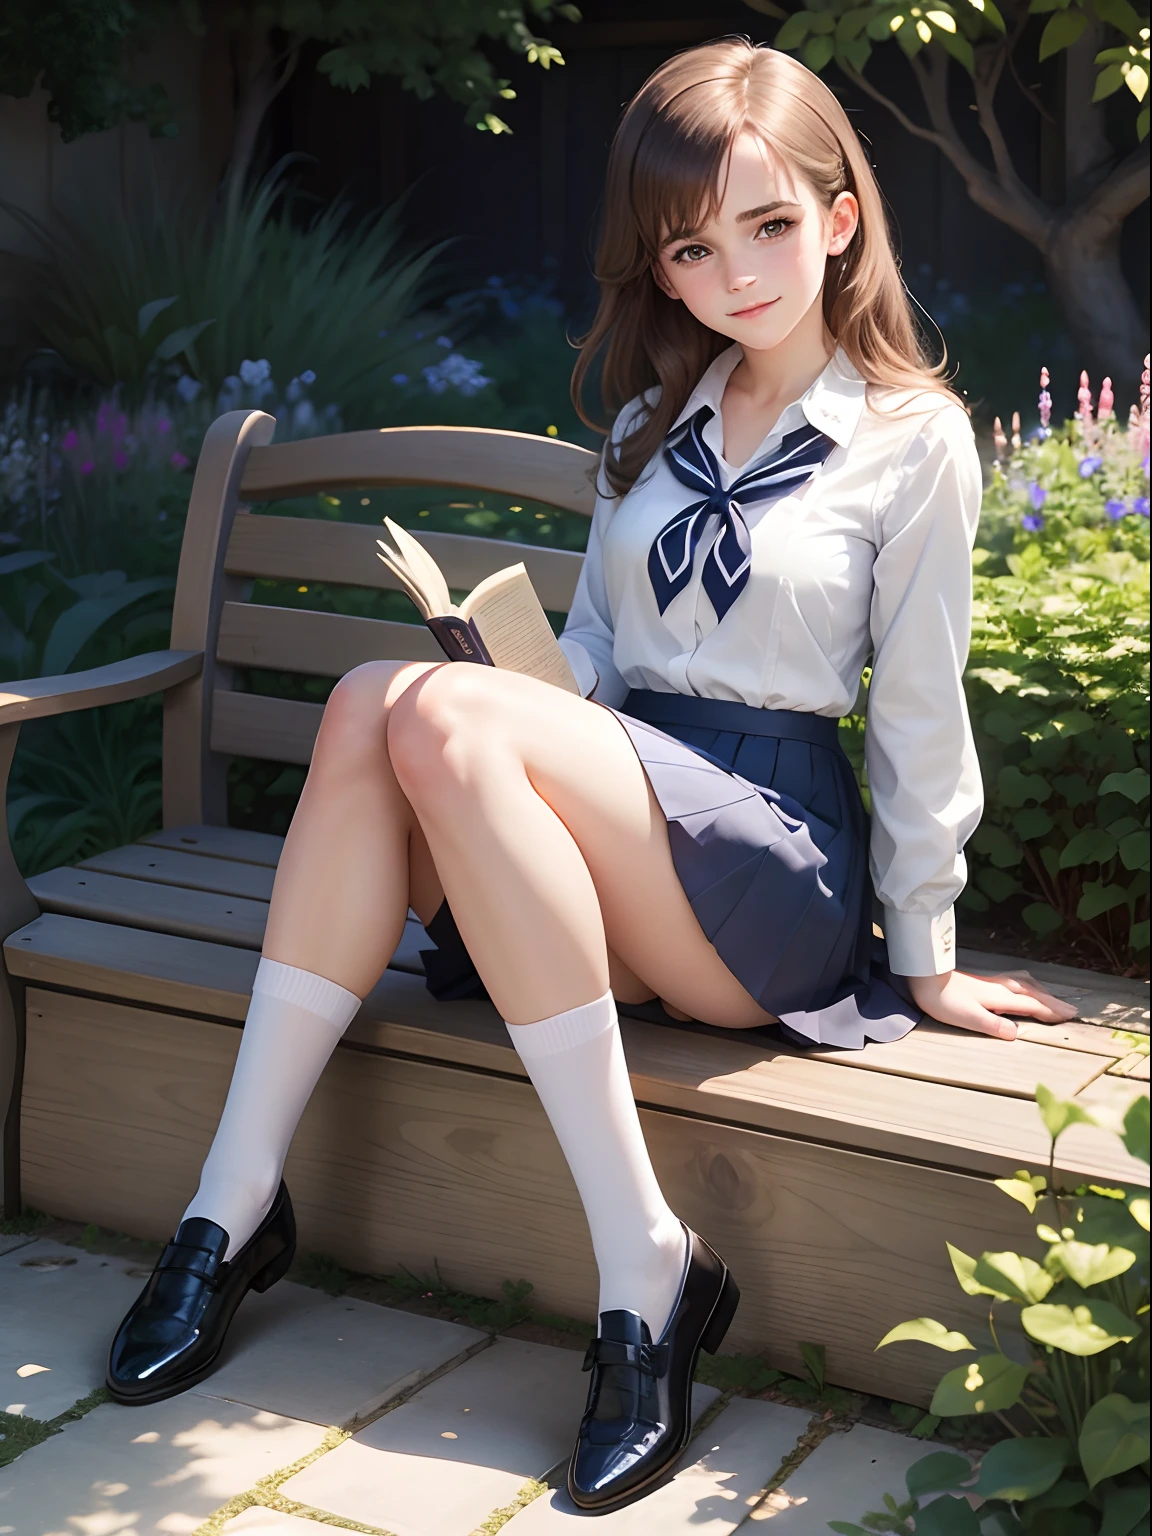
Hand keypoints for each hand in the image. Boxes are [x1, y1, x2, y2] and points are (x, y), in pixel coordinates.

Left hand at [907, 969, 1079, 1040]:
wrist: (924, 976)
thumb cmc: (943, 998)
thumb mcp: (969, 1017)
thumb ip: (993, 1025)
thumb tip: (1017, 1033)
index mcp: (1000, 997)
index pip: (1032, 1005)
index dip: (1051, 1011)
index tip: (1070, 1015)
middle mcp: (999, 988)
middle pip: (1032, 993)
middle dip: (1051, 1001)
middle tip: (1069, 1009)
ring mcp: (990, 983)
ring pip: (1024, 985)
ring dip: (1040, 993)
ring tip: (1051, 999)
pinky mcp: (981, 982)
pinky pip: (1014, 984)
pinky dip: (1027, 988)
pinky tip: (1020, 990)